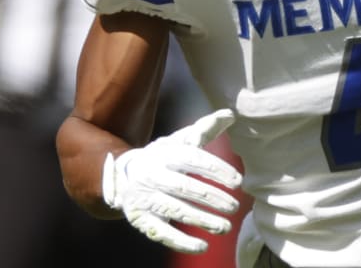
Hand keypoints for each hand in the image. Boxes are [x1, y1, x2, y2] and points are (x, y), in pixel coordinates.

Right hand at [103, 108, 241, 252]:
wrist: (122, 176)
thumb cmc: (163, 158)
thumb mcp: (180, 141)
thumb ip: (205, 129)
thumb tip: (230, 114)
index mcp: (166, 153)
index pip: (193, 159)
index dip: (216, 169)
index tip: (237, 181)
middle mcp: (153, 174)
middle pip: (184, 187)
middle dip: (212, 197)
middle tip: (234, 207)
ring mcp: (144, 198)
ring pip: (175, 210)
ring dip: (201, 220)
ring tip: (225, 227)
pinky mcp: (140, 219)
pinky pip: (161, 233)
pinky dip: (181, 242)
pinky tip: (202, 246)